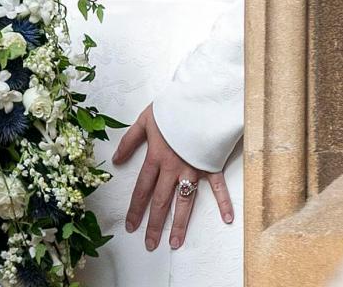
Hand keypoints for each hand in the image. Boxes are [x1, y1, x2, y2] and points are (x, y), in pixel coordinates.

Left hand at [112, 104, 232, 250]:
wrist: (198, 98)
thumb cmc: (171, 108)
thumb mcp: (145, 120)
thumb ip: (129, 141)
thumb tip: (115, 160)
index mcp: (156, 157)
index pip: (142, 189)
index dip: (135, 209)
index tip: (130, 226)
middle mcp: (173, 168)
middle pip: (161, 201)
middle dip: (154, 224)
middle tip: (149, 245)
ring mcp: (193, 168)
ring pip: (185, 201)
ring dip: (180, 223)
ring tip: (175, 243)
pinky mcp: (210, 164)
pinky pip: (218, 186)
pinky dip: (224, 202)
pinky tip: (227, 219)